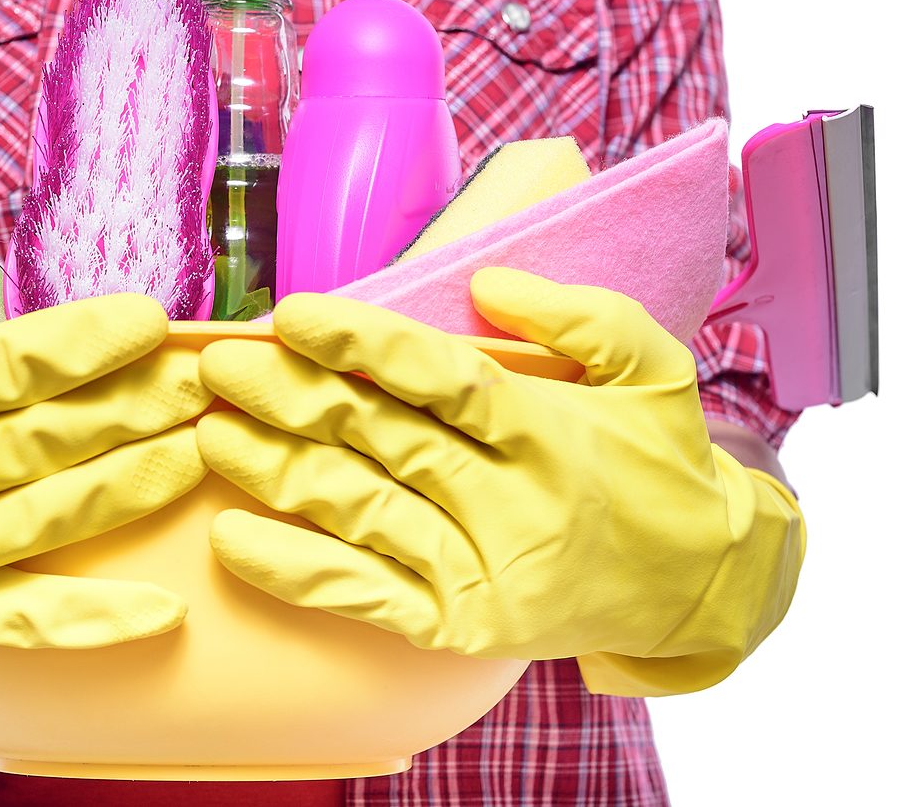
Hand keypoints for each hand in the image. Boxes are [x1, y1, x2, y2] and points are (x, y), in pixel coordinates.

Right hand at [0, 250, 211, 696]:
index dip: (76, 346)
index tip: (148, 318)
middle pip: (32, 447)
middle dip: (129, 408)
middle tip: (206, 377)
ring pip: (42, 522)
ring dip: (132, 484)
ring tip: (206, 445)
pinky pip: (18, 622)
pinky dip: (89, 622)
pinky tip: (162, 611)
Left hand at [195, 268, 803, 695]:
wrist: (701, 588)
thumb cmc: (664, 465)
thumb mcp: (654, 369)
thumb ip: (578, 316)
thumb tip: (487, 281)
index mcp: (552, 434)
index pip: (443, 379)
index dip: (362, 345)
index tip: (289, 313)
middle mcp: (513, 505)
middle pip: (382, 442)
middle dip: (291, 399)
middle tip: (216, 365)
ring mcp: (482, 573)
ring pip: (359, 513)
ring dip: (274, 473)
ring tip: (206, 432)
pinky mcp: (460, 627)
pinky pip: (365, 598)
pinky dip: (297, 572)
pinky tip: (233, 540)